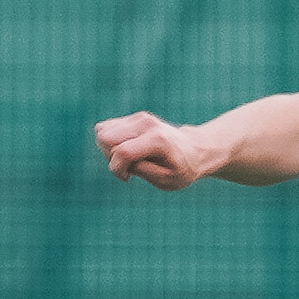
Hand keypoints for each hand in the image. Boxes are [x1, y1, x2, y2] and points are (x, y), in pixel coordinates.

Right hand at [96, 111, 220, 190]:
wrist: (196, 150)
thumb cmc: (182, 169)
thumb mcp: (166, 180)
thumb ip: (141, 170)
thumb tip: (117, 159)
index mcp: (157, 140)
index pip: (122, 152)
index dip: (117, 169)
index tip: (127, 178)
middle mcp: (146, 124)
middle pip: (105, 137)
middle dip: (109, 157)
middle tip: (128, 166)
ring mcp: (140, 118)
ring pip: (101, 132)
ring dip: (108, 149)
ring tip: (129, 158)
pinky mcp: (134, 117)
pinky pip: (106, 129)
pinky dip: (111, 142)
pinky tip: (128, 150)